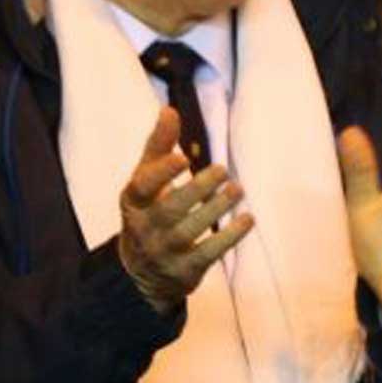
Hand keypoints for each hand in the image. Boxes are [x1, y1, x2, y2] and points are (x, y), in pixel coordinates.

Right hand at [117, 105, 252, 313]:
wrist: (140, 273)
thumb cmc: (149, 213)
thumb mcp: (146, 182)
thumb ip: (158, 148)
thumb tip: (169, 110)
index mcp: (133, 202)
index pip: (142, 188)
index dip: (161, 173)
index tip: (183, 157)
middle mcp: (145, 228)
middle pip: (170, 209)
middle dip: (197, 189)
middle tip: (222, 170)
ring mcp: (164, 252)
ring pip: (189, 232)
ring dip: (216, 209)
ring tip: (237, 189)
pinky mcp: (184, 270)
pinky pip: (208, 254)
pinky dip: (229, 237)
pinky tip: (248, 218)